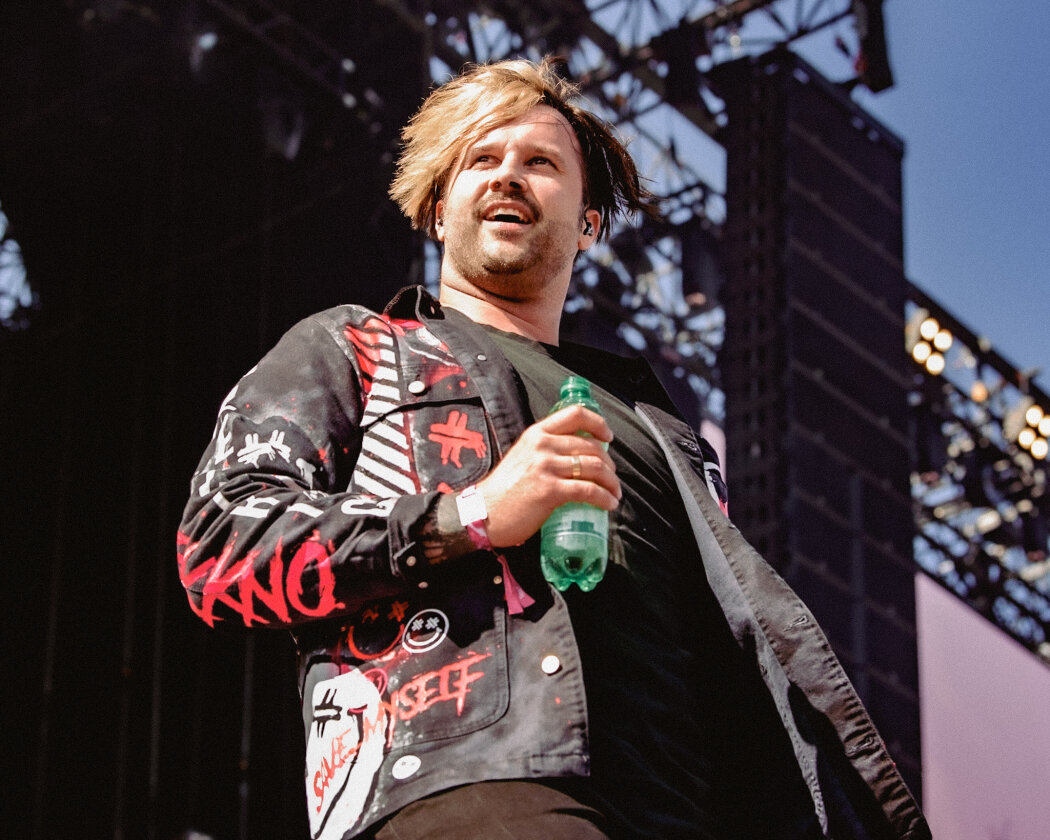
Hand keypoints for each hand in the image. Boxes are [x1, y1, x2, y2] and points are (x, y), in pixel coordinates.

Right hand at [474, 405, 620, 547]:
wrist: (483, 513)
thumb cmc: (503, 490)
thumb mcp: (523, 457)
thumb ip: (545, 451)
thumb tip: (576, 457)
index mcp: (536, 433)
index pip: (575, 414)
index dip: (598, 423)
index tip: (608, 438)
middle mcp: (542, 445)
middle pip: (591, 445)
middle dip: (609, 464)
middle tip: (611, 478)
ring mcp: (546, 467)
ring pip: (594, 467)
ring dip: (611, 483)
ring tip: (614, 494)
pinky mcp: (550, 490)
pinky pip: (589, 490)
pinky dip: (604, 498)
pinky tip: (609, 504)